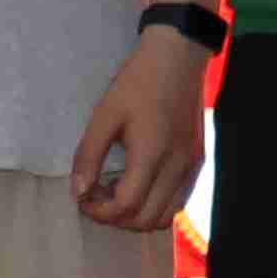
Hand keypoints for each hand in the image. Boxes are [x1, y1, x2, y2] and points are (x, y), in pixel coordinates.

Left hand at [69, 37, 205, 235]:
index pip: (125, 207)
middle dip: (114, 216)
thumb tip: (79, 192)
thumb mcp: (104, 115)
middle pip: (144, 220)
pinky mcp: (197, 162)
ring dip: (137, 214)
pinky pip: (178, 202)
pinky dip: (156, 205)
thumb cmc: (138, 83)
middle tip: (97, 194)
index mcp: (151, 155)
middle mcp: (176, 168)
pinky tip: (140, 183)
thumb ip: (89, 156)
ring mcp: (191, 167)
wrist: (179, 57)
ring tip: (118, 191)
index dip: (98, 211)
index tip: (83, 196)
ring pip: (164, 217)